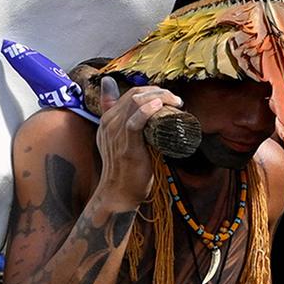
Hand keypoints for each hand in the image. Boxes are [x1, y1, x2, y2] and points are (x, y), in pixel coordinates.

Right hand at [91, 80, 181, 211]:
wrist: (118, 193)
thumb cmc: (124, 168)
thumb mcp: (121, 140)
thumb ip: (126, 122)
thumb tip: (142, 110)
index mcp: (108, 119)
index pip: (130, 93)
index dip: (152, 91)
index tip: (168, 98)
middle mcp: (109, 122)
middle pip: (135, 94)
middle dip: (159, 92)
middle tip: (176, 100)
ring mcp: (115, 133)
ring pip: (135, 103)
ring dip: (159, 98)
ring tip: (175, 103)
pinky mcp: (127, 146)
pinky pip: (134, 122)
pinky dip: (147, 111)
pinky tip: (159, 106)